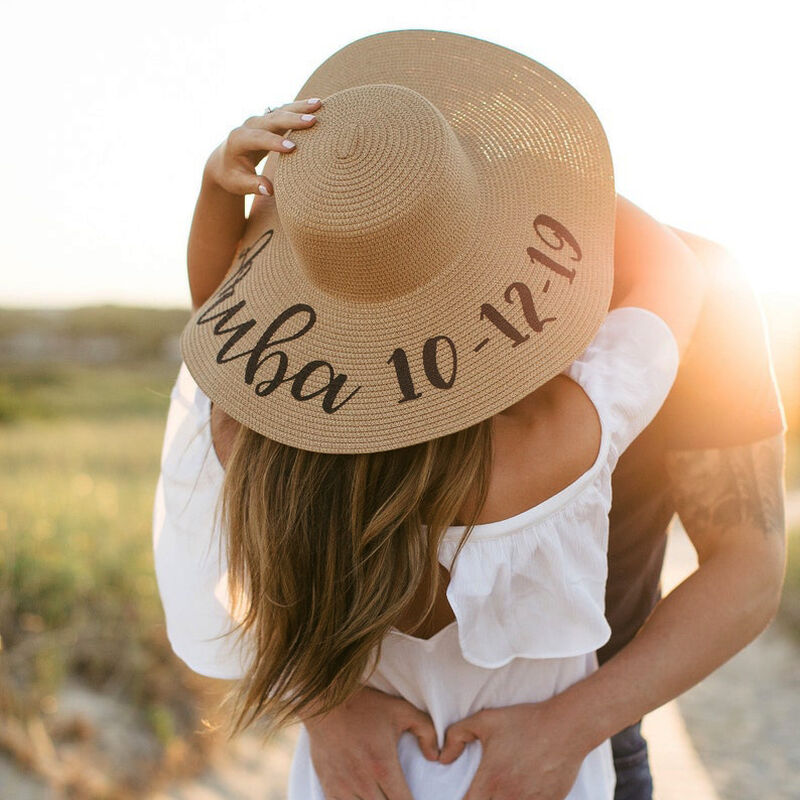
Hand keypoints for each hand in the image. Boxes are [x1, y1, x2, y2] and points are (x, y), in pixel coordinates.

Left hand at [204, 98, 321, 196]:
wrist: (224, 160)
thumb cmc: (232, 175)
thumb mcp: (238, 184)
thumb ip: (252, 186)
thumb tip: (268, 190)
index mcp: (238, 140)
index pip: (258, 138)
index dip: (274, 142)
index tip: (293, 148)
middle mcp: (249, 125)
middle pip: (272, 119)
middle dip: (292, 120)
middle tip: (312, 121)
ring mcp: (260, 120)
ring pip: (281, 110)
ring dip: (300, 108)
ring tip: (319, 105)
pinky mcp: (269, 119)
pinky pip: (285, 111)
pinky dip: (300, 108)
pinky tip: (316, 105)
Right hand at [304, 685, 438, 799]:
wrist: (325, 700)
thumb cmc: (365, 705)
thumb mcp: (402, 710)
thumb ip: (426, 730)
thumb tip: (435, 756)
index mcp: (383, 766)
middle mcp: (362, 782)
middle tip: (400, 796)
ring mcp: (342, 787)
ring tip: (384, 796)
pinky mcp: (328, 787)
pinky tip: (364, 799)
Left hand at [439, 701, 586, 799]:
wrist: (565, 727)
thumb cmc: (524, 721)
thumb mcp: (485, 719)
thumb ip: (457, 735)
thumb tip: (443, 758)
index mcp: (490, 780)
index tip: (468, 793)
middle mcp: (508, 797)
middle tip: (484, 791)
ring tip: (503, 790)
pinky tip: (524, 790)